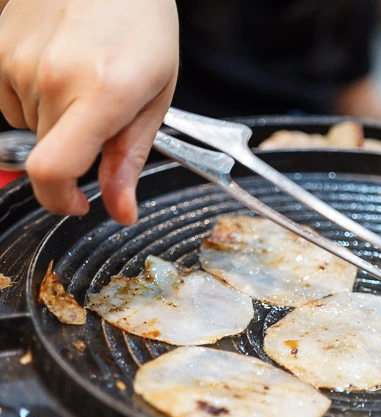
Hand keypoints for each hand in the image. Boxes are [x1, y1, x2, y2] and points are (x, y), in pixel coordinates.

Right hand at [0, 0, 178, 223]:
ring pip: (31, 126)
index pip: (52, 169)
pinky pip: (10, 99)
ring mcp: (17, 58)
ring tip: (84, 80)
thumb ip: (129, 161)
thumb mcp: (154, 100)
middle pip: (48, 153)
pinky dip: (35, 98)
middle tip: (103, 116)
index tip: (78, 203)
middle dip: (75, 152)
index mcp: (101, 94)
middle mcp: (52, 77)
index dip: (59, 200)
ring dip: (56, 121)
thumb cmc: (141, 28)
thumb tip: (120, 212)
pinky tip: (60, 68)